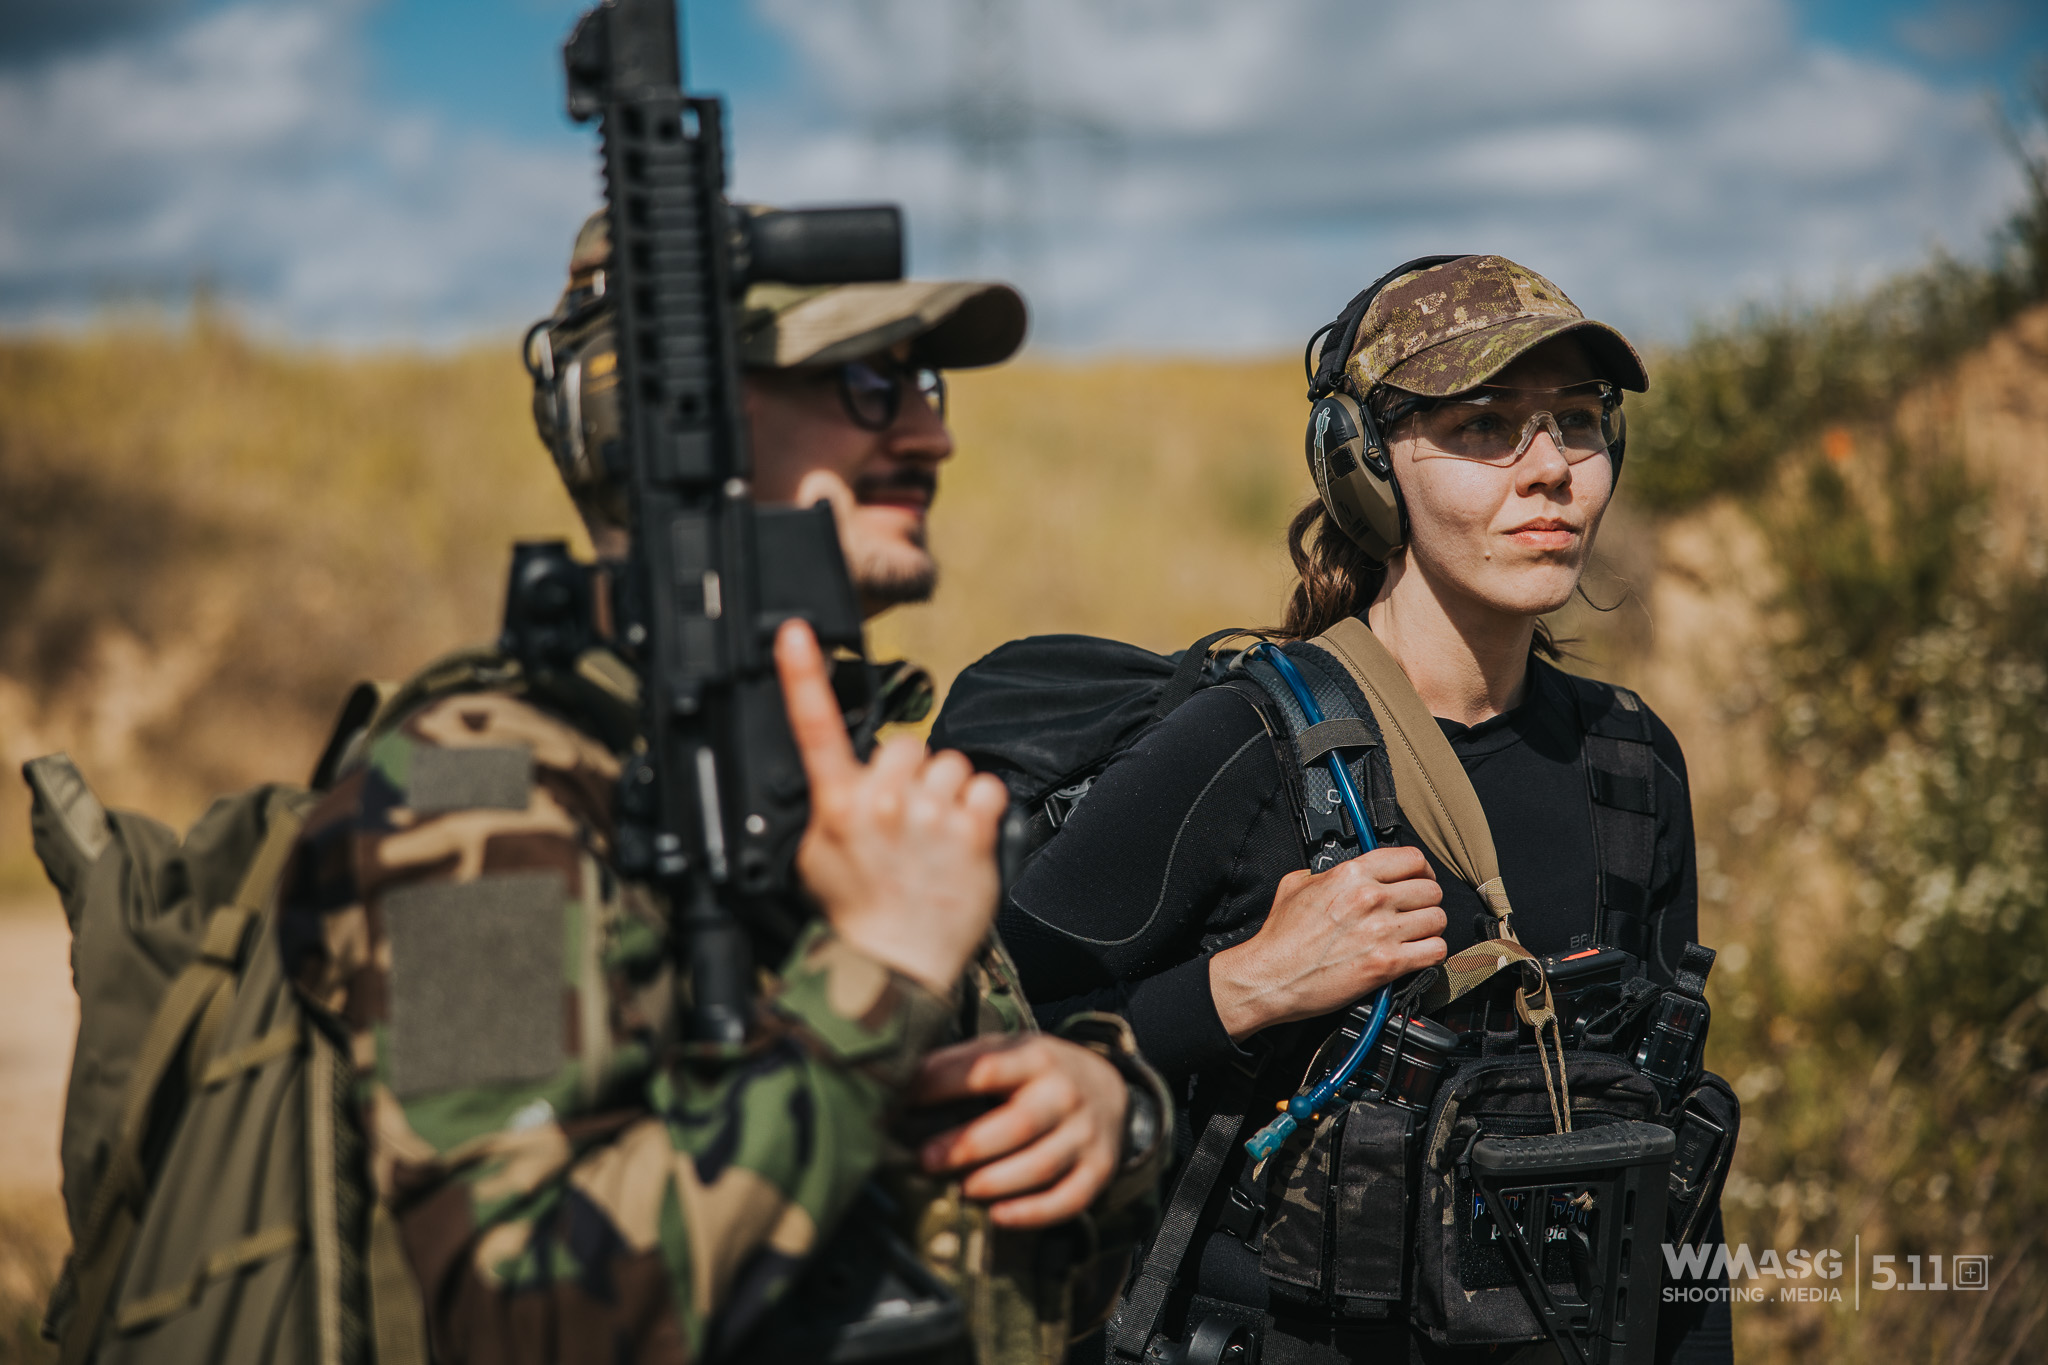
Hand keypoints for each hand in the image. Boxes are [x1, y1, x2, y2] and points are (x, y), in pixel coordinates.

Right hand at [776, 619, 1009, 993]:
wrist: (897, 969)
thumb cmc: (855, 915)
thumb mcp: (815, 859)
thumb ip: (830, 808)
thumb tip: (842, 779)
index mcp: (837, 807)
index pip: (814, 728)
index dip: (801, 673)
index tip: (795, 630)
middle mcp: (882, 804)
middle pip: (906, 745)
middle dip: (909, 774)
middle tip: (905, 820)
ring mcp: (931, 817)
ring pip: (950, 763)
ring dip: (947, 792)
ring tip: (935, 836)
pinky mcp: (974, 832)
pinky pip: (986, 787)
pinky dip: (980, 808)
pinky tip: (963, 838)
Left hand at [910, 1034, 1129, 1227]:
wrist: (1109, 1088)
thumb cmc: (1036, 1073)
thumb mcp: (1006, 1050)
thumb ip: (961, 1062)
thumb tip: (901, 1079)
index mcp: (1036, 1057)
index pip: (987, 1070)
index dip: (942, 1086)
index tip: (904, 1101)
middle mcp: (1065, 1095)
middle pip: (1016, 1124)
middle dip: (967, 1145)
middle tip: (926, 1159)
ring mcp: (1085, 1135)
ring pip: (1040, 1166)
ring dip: (994, 1182)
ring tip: (960, 1189)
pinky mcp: (1098, 1170)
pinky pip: (1068, 1200)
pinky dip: (1032, 1214)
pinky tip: (998, 1216)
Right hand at [1208, 846, 1446, 1040]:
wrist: (1270, 976)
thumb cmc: (1280, 938)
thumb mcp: (1296, 885)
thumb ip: (1326, 873)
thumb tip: (1342, 872)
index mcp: (1351, 874)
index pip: (1412, 858)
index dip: (1421, 870)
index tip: (1418, 880)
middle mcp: (1371, 898)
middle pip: (1430, 890)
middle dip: (1426, 901)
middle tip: (1415, 911)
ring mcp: (1381, 931)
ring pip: (1438, 919)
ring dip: (1430, 928)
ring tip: (1416, 934)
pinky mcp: (1387, 964)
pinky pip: (1435, 951)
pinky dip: (1432, 953)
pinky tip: (1417, 954)